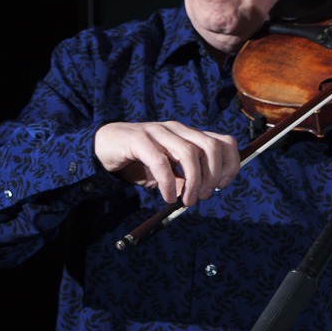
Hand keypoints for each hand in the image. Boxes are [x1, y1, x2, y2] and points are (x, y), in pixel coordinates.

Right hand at [94, 121, 239, 206]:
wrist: (101, 146)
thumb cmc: (137, 160)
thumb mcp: (166, 171)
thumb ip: (183, 178)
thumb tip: (198, 193)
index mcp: (189, 135)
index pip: (224, 142)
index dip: (230, 164)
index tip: (222, 185)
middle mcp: (178, 129)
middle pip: (211, 147)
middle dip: (212, 175)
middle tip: (203, 196)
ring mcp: (159, 131)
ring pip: (189, 152)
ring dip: (193, 181)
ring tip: (186, 200)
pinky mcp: (139, 139)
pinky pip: (160, 161)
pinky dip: (168, 182)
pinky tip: (167, 196)